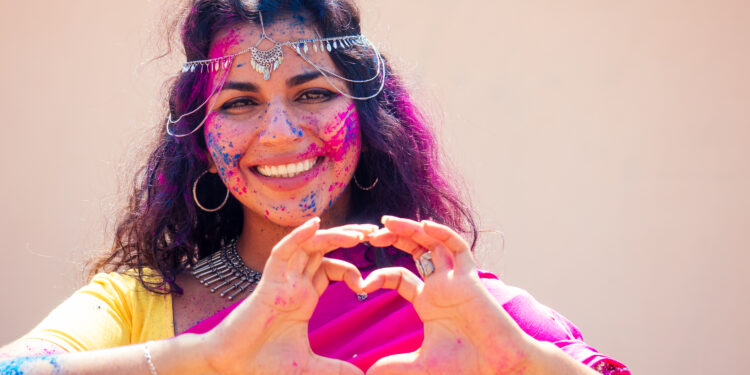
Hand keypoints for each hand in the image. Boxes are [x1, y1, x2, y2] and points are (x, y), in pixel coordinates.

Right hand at [201, 217, 376, 374]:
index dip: (352, 269)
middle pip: (324, 249)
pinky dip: (298, 236)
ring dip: (333, 235)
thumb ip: (335, 370)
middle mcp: (294, 283)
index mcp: (305, 296)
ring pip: (309, 246)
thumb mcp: (309, 367)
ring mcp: (282, 280)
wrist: (231, 366)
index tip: (369, 283)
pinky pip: (283, 252)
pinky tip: (315, 224)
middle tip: (374, 232)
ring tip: (358, 234)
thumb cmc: (263, 363)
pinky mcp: (268, 282)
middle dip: (348, 238)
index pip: (332, 269)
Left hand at [364, 216, 535, 374]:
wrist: (498, 368)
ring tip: (387, 222)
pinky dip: (444, 235)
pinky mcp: (472, 279)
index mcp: (427, 301)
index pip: (398, 276)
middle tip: (369, 232)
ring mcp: (456, 280)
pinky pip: (460, 249)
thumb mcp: (421, 366)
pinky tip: (425, 226)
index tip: (360, 283)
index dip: (378, 275)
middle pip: (414, 250)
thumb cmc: (466, 366)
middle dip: (393, 238)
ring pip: (433, 243)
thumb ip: (395, 367)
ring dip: (412, 229)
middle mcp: (440, 285)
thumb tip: (368, 374)